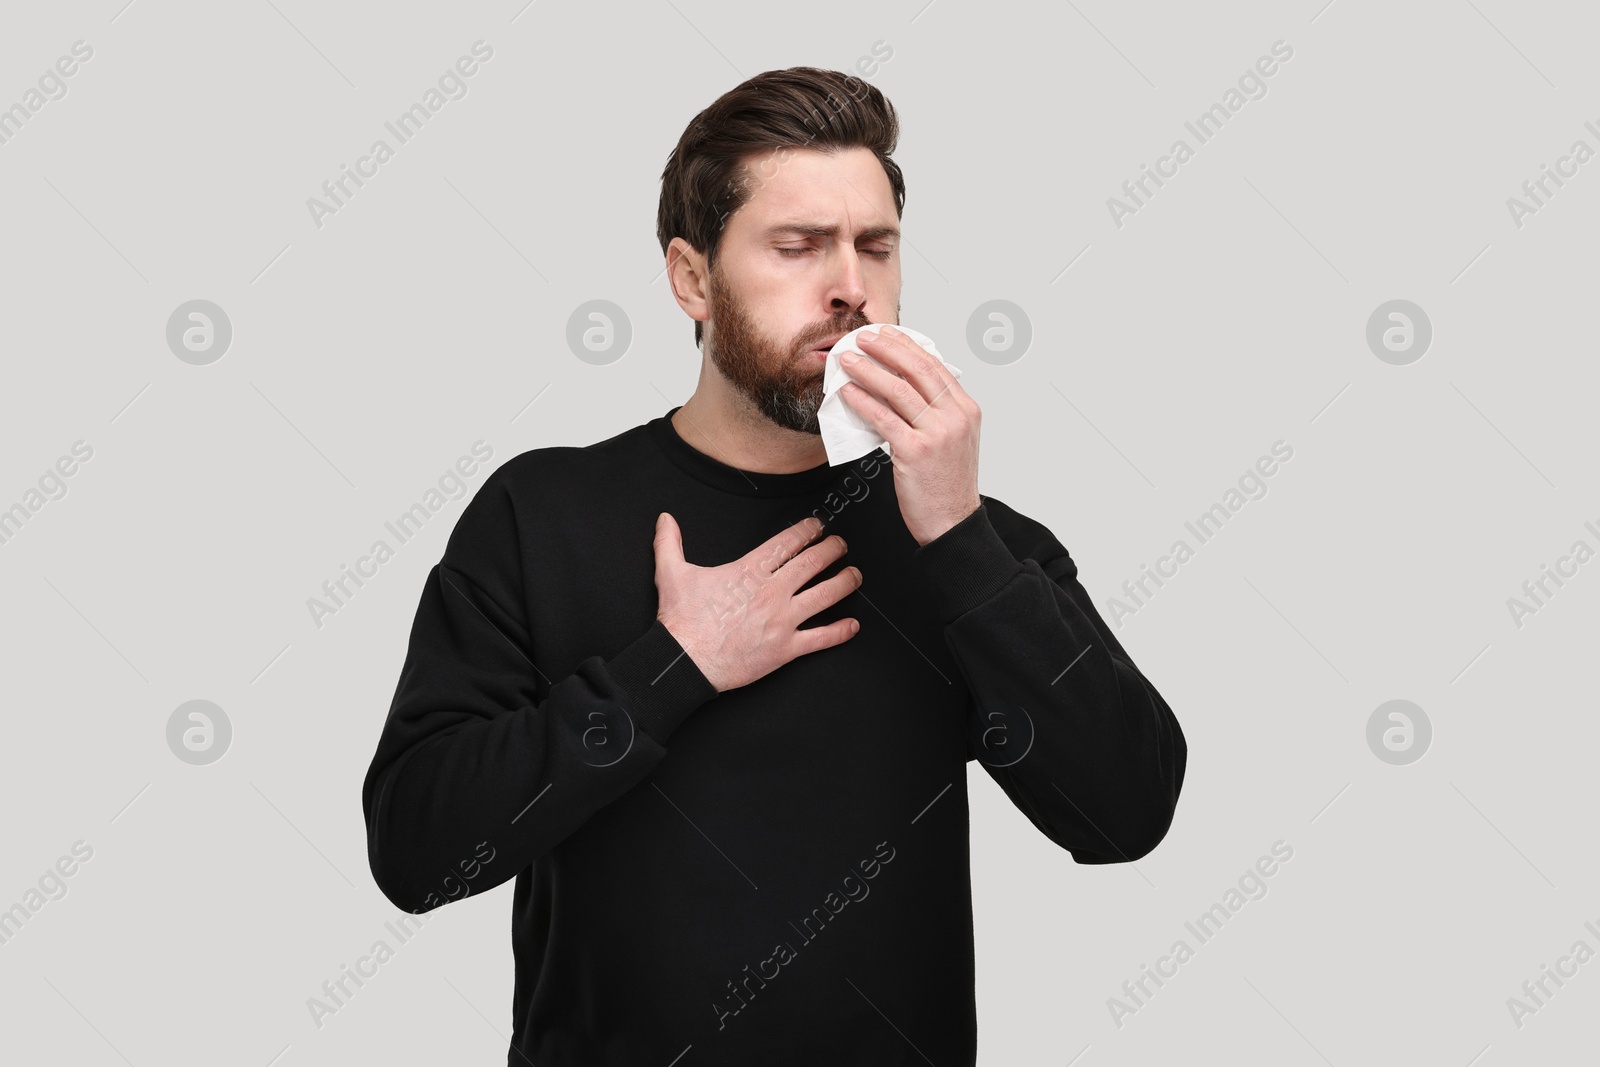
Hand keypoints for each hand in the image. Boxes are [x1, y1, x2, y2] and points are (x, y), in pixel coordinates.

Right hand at [653, 512, 861, 692]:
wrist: (683, 661)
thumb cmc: (681, 621)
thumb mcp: (672, 574)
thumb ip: (670, 542)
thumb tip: (665, 519)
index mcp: (749, 571)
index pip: (787, 543)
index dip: (807, 531)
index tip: (818, 527)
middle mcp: (771, 592)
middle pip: (813, 564)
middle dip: (832, 550)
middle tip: (842, 545)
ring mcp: (782, 621)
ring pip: (825, 596)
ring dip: (845, 583)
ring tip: (855, 575)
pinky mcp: (785, 649)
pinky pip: (821, 638)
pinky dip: (841, 632)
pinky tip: (853, 626)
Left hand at [839, 325, 982, 545]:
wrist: (953, 523)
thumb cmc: (947, 485)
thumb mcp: (953, 440)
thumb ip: (935, 413)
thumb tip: (901, 387)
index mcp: (967, 409)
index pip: (934, 366)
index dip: (906, 346)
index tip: (886, 334)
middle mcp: (956, 416)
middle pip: (917, 369)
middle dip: (886, 348)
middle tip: (862, 338)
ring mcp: (937, 433)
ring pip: (897, 389)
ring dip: (868, 371)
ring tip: (847, 361)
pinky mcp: (915, 451)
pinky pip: (883, 418)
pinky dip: (862, 401)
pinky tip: (847, 393)